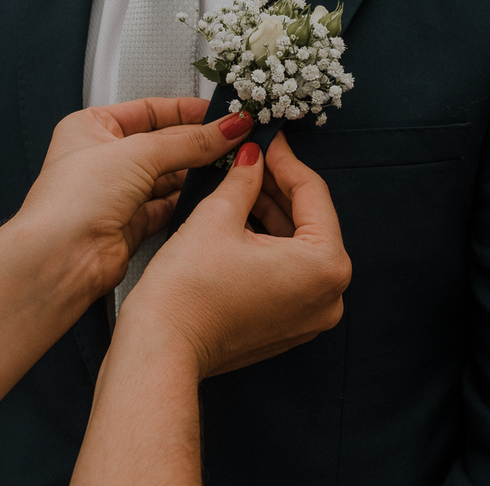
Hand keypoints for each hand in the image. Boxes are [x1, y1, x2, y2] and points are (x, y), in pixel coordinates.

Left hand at [15, 98, 253, 296]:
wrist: (60, 259)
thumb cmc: (73, 200)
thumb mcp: (138, 153)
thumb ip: (189, 141)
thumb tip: (227, 127)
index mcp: (91, 127)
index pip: (149, 110)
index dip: (187, 111)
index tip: (222, 114)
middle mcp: (102, 158)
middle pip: (163, 144)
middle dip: (198, 143)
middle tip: (236, 140)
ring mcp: (116, 193)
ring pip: (167, 176)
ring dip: (197, 172)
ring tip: (231, 164)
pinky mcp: (129, 224)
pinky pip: (167, 206)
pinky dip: (188, 200)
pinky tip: (211, 194)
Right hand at [120, 133, 350, 378]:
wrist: (160, 349)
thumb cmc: (186, 291)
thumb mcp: (217, 216)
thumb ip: (244, 178)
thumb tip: (253, 156)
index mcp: (324, 266)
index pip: (312, 193)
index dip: (285, 159)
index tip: (269, 139)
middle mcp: (329, 296)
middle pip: (311, 222)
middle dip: (279, 186)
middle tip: (255, 157)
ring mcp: (311, 316)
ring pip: (299, 247)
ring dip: (273, 214)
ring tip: (244, 182)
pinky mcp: (288, 326)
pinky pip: (289, 273)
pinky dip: (271, 245)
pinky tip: (243, 219)